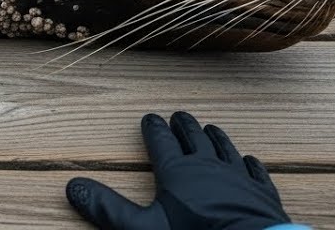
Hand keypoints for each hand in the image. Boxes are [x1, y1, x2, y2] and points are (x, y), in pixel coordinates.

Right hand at [66, 112, 292, 229]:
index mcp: (178, 171)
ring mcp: (238, 178)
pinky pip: (253, 170)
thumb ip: (109, 209)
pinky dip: (247, 162)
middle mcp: (208, 166)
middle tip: (178, 116)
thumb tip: (73, 186)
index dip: (153, 129)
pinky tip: (247, 159)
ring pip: (224, 148)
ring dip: (214, 137)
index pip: (161, 141)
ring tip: (208, 128)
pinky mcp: (262, 193)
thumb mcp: (143, 228)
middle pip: (193, 138)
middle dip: (183, 126)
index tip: (149, 118)